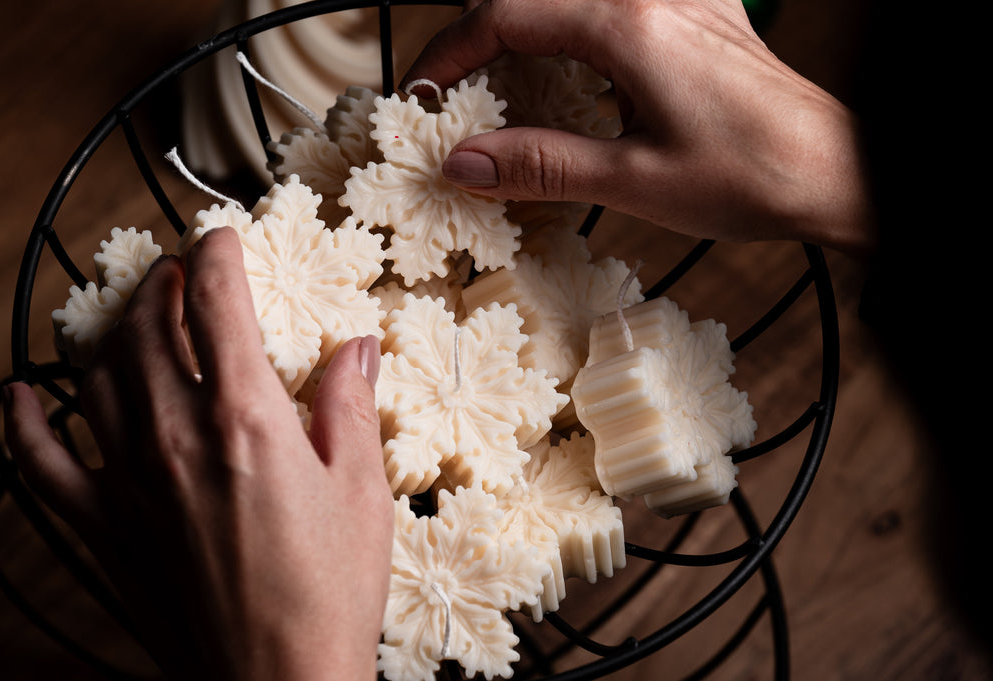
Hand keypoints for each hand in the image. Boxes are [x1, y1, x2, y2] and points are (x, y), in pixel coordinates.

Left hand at [3, 227, 391, 680]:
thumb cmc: (328, 592)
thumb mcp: (363, 489)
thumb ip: (350, 406)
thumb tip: (355, 347)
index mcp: (248, 421)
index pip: (217, 306)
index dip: (217, 258)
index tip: (223, 240)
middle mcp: (178, 439)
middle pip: (149, 330)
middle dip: (163, 285)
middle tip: (180, 273)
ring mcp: (131, 483)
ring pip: (100, 378)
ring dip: (113, 333)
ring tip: (134, 317)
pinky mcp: (105, 529)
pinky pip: (43, 465)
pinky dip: (25, 424)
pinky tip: (21, 399)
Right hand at [401, 0, 875, 255]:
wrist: (836, 171)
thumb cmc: (752, 177)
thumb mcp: (634, 183)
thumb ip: (541, 165)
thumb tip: (463, 162)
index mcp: (627, 26)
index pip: (504, 16)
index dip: (449, 53)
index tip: (423, 93)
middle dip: (482, 38)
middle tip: (458, 95)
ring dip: (529, 31)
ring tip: (507, 90)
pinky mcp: (701, 15)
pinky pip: (616, 4)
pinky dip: (577, 30)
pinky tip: (581, 75)